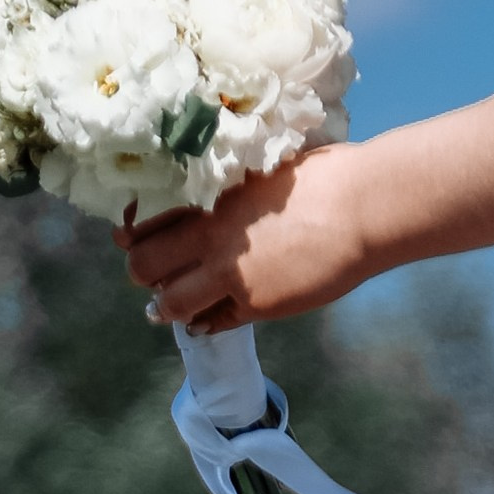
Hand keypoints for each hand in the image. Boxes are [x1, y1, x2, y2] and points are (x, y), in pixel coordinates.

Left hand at [122, 143, 368, 332]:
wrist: (362, 207)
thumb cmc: (319, 176)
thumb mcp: (256, 170)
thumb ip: (221, 191)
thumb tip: (198, 201)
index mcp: (206, 195)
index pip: (141, 220)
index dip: (131, 232)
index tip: (132, 235)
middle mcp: (207, 236)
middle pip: (142, 267)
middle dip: (142, 272)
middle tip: (153, 273)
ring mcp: (228, 275)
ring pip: (169, 304)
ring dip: (167, 305)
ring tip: (173, 302)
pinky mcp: (253, 305)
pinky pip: (211, 323)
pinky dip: (205, 321)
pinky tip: (209, 314)